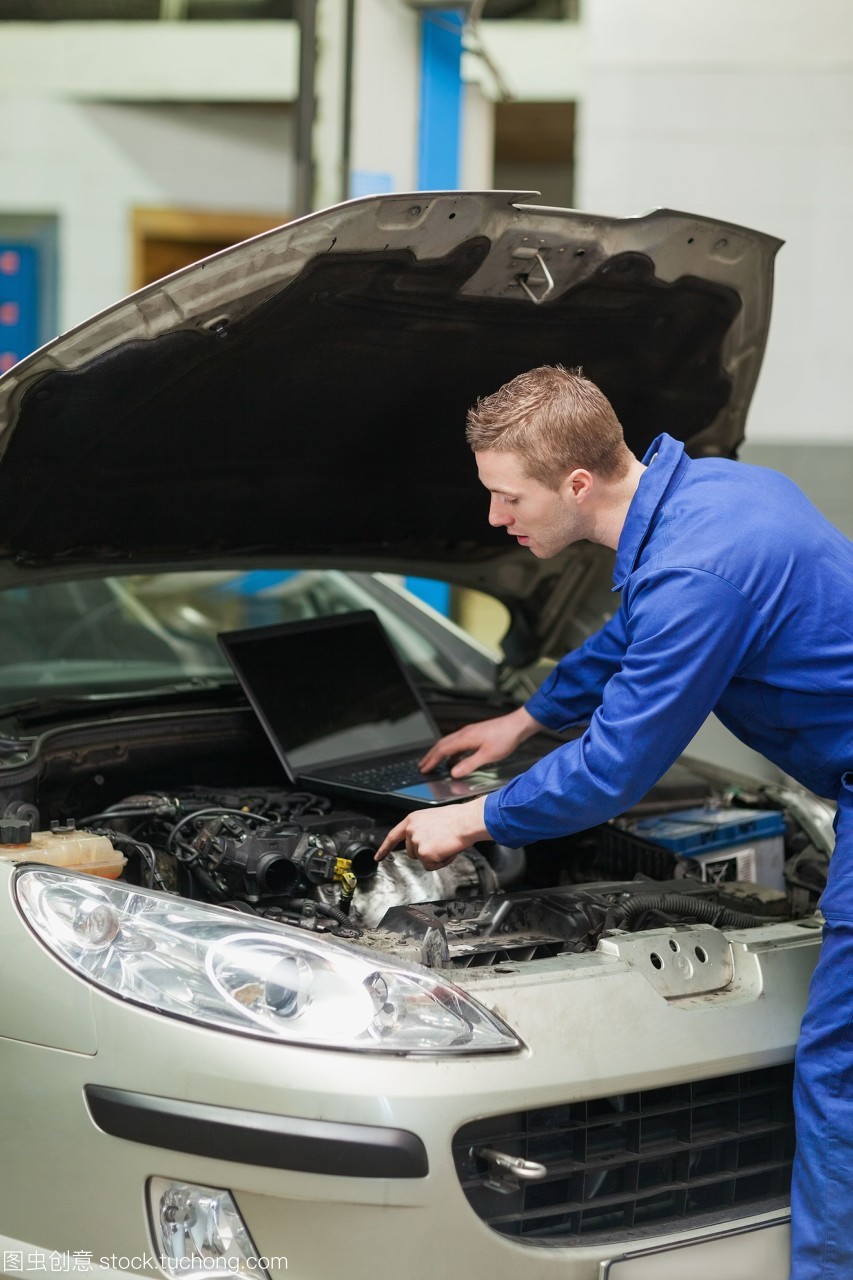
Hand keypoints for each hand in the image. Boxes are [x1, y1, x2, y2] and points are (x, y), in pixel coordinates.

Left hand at [374, 796, 488, 870]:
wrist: (466, 821)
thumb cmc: (456, 819)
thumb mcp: (432, 819)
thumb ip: (422, 830)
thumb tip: (423, 843)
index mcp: (412, 820)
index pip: (393, 836)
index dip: (385, 848)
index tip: (378, 857)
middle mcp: (411, 830)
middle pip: (412, 853)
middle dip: (426, 852)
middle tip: (441, 843)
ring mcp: (416, 842)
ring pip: (423, 860)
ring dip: (435, 857)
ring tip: (446, 845)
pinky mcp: (424, 853)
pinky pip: (431, 866)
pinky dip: (441, 862)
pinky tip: (447, 851)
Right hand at [418, 705, 541, 778]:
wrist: (518, 725)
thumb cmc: (505, 738)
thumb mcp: (488, 755)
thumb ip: (469, 764)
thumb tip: (453, 773)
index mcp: (465, 738)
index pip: (442, 750)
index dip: (432, 760)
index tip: (423, 768)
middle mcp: (464, 733)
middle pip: (442, 745)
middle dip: (431, 756)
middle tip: (422, 766)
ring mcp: (469, 732)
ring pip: (449, 743)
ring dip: (440, 753)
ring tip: (434, 763)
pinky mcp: (475, 734)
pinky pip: (457, 743)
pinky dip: (451, 752)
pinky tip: (454, 759)